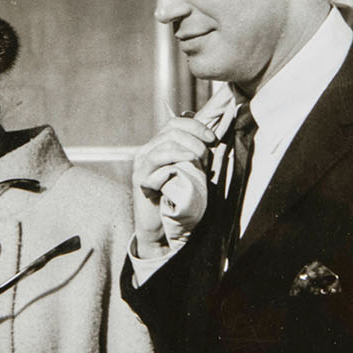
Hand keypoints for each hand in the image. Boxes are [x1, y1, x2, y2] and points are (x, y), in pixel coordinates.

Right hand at [131, 115, 218, 256]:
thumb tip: (210, 136)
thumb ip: (194, 154)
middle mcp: (147, 151)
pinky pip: (156, 159)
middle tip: (206, 157)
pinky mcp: (140, 178)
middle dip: (195, 140)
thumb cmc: (179, 201)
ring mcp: (142, 164)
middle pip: (172, 130)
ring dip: (188, 149)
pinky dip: (175, 156)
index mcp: (158, 147)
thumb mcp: (190, 172)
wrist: (162, 229)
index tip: (213, 139)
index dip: (196, 126)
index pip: (175, 122)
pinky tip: (189, 160)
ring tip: (200, 162)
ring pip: (165, 142)